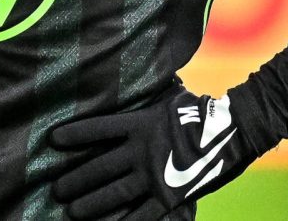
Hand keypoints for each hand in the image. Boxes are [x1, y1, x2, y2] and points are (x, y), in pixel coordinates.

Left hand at [50, 88, 254, 219]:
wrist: (234, 130)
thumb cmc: (201, 110)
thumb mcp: (169, 99)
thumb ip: (147, 99)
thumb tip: (136, 80)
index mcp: (140, 123)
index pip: (99, 128)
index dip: (75, 134)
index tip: (53, 140)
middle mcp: (141, 150)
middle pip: (100, 167)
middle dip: (75, 180)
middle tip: (56, 191)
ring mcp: (155, 174)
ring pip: (114, 193)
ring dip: (90, 203)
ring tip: (71, 211)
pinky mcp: (170, 195)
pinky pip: (142, 214)